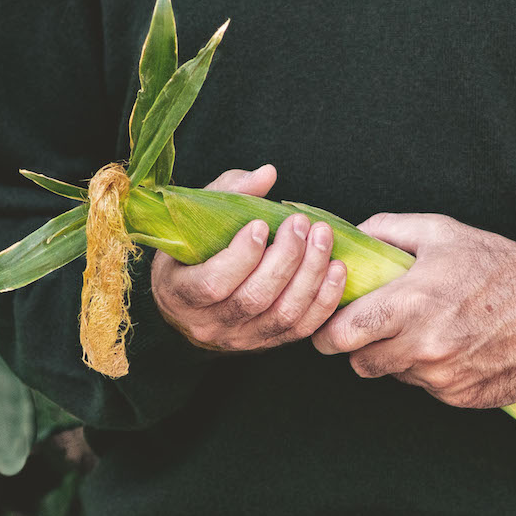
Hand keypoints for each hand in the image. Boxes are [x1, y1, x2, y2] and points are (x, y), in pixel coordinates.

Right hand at [151, 165, 346, 350]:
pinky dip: (324, 299)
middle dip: (285, 258)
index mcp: (179, 292)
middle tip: (301, 223)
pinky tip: (336, 269)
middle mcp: (208, 324)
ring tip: (323, 238)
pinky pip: (302, 328)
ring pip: (282, 315)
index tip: (261, 224)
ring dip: (310, 274)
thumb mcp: (198, 216)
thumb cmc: (195, 247)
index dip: (241, 256)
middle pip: (254, 298)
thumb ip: (230, 191)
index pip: (212, 284)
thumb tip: (268, 174)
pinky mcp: (268, 342)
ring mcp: (240, 338)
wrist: (193, 294)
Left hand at [311, 213, 515, 408]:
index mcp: (412, 303)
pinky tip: (450, 344)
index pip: (342, 335)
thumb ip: (386, 230)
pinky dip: (429, 371)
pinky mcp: (463, 396)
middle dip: (361, 346)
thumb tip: (350, 238)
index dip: (328, 331)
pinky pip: (426, 388)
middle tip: (378, 324)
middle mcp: (425, 346)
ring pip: (394, 376)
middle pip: (361, 364)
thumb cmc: (492, 261)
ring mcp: (444, 376)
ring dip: (398, 358)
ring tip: (423, 328)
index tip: (332, 323)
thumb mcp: (438, 231)